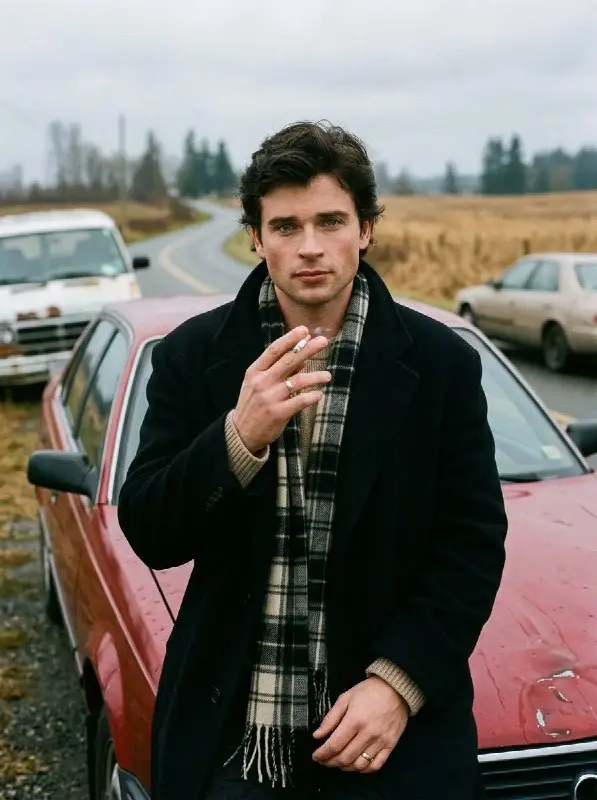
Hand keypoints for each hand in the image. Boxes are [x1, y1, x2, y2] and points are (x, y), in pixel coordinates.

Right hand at [233, 325, 331, 453]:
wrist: (242, 432)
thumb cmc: (253, 404)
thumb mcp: (258, 383)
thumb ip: (277, 369)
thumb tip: (301, 355)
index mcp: (255, 372)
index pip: (274, 350)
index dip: (290, 339)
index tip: (304, 330)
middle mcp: (262, 382)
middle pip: (288, 361)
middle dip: (307, 349)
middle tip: (323, 341)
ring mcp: (270, 397)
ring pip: (298, 381)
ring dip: (315, 376)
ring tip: (327, 376)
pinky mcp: (279, 413)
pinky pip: (300, 401)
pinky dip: (312, 396)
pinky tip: (319, 394)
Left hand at [311, 677, 407, 773]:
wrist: (395, 689)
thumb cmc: (368, 691)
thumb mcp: (345, 698)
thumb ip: (331, 718)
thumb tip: (317, 735)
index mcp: (354, 720)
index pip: (334, 745)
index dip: (322, 754)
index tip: (315, 756)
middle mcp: (367, 734)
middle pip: (345, 758)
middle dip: (330, 762)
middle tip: (324, 761)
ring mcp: (380, 741)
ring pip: (359, 765)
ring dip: (345, 768)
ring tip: (338, 763)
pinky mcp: (390, 745)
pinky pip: (376, 765)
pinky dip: (364, 770)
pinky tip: (356, 766)